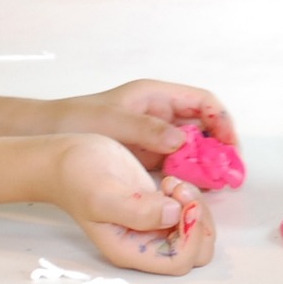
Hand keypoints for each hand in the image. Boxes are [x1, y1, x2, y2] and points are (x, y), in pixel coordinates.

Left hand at [49, 79, 236, 169]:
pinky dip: (190, 173)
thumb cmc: (79, 119)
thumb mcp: (113, 121)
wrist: (51, 134)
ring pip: (194, 145)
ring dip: (208, 161)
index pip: (202, 101)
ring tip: (219, 183)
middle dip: (220, 144)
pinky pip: (178, 162)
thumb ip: (147, 129)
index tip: (230, 144)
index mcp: (156, 95)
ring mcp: (156, 134)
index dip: (222, 120)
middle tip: (232, 170)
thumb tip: (181, 140)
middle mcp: (161, 112)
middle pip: (204, 124)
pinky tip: (195, 188)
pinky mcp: (149, 154)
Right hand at [52, 134, 214, 274]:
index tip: (179, 199)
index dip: (190, 233)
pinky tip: (170, 181)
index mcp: (131, 251)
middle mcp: (144, 244)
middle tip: (179, 189)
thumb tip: (172, 214)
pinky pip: (188, 214)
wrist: (66, 159)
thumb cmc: (77, 176)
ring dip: (195, 207)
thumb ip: (137, 210)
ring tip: (174, 184)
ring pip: (195, 232)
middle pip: (195, 251)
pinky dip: (189, 198)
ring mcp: (152, 227)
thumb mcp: (103, 193)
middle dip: (197, 220)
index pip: (179, 260)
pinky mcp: (156, 207)